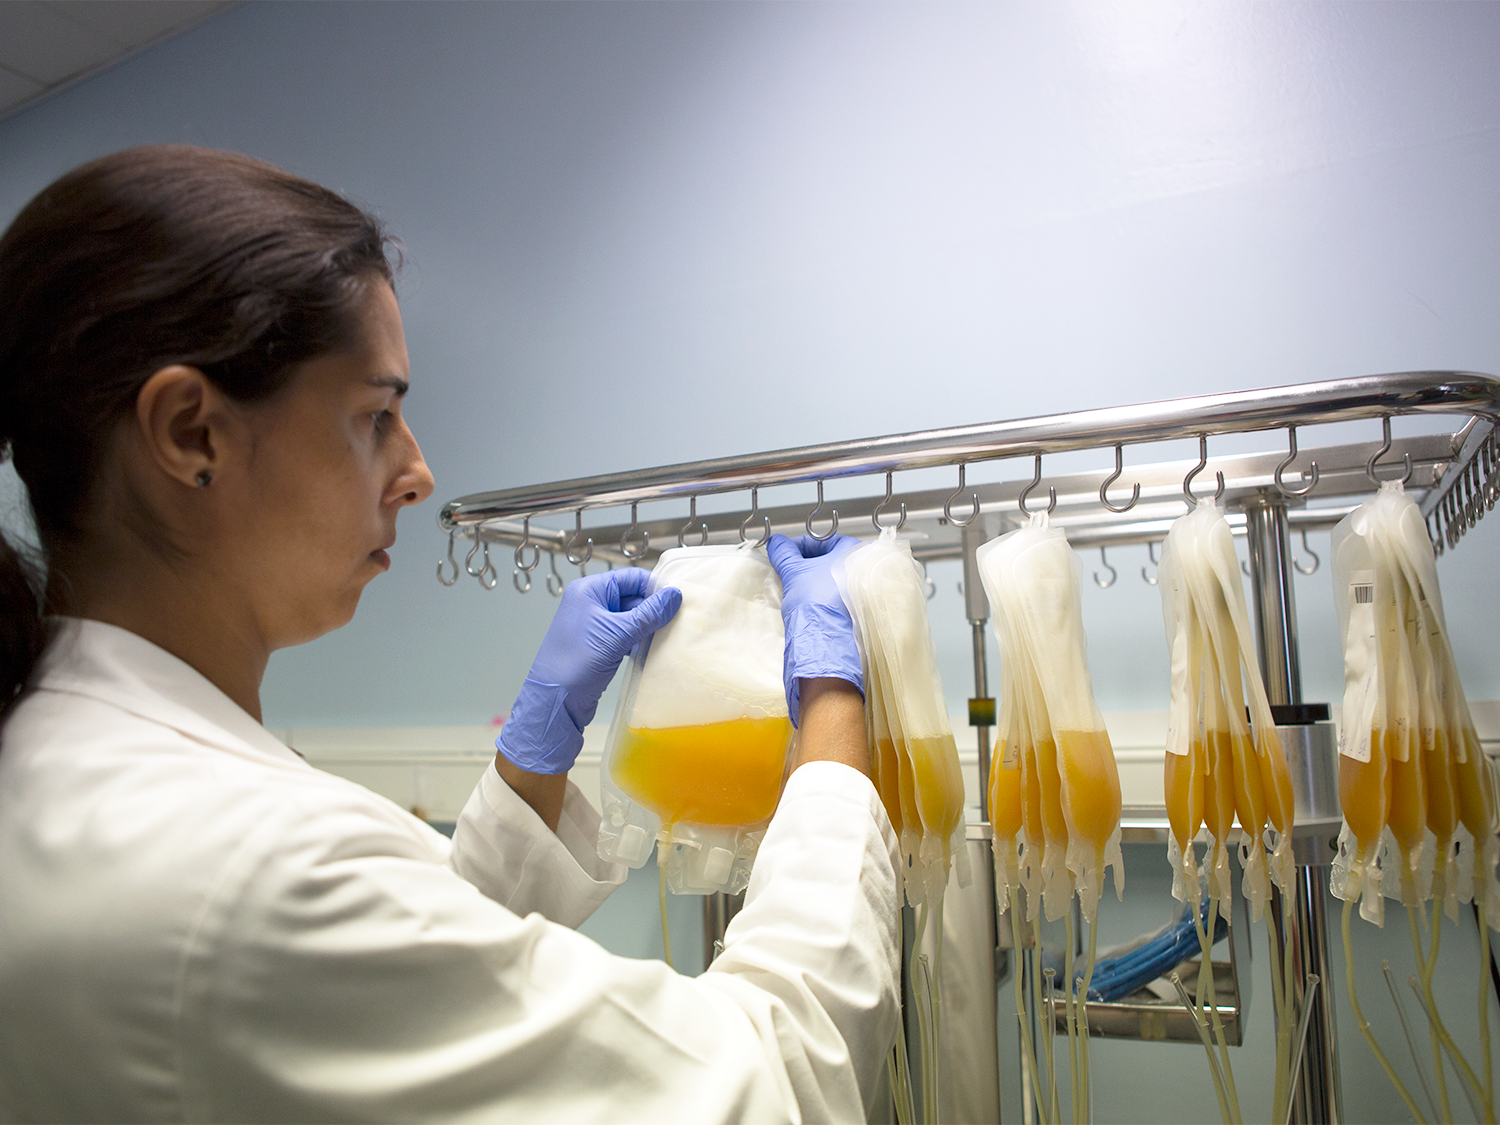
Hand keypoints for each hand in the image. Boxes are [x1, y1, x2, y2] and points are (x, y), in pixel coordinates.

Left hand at [497, 568, 681, 774]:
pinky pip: (626, 635)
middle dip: (654, 610)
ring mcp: (594, 624)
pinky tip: (651, 651)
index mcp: (590, 590)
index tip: (678, 602)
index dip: (655, 588)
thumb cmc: (578, 661)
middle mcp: (591, 603)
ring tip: (666, 638)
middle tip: (677, 623)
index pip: (632, 578)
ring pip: (632, 618)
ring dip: (648, 628)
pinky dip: (639, 641)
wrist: (555, 702)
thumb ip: (649, 614)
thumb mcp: (617, 634)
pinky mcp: (599, 645)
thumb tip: (675, 595)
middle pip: (633, 596)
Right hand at [766, 533, 863, 726]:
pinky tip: (807, 601)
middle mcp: (863, 569)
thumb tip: (775, 542)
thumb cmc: (814, 601)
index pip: (822, 541)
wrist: (822, 640)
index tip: (784, 553)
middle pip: (829, 559)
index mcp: (854, 552)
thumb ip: (783, 553)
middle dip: (806, 563)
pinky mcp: (857, 609)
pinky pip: (836, 595)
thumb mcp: (793, 572)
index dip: (799, 546)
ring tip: (794, 586)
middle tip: (787, 569)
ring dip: (813, 579)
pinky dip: (822, 594)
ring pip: (832, 578)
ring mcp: (862, 590)